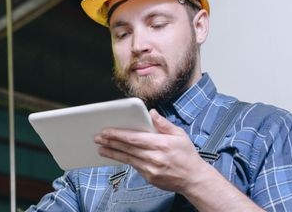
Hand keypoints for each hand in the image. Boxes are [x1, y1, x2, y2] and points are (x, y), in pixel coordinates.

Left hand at [94, 109, 210, 191]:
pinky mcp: (149, 177)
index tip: (106, 131)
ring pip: (127, 159)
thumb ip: (163, 124)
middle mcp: (154, 157)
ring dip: (112, 153)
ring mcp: (151, 169)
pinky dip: (123, 160)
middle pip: (127, 148)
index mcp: (161, 144)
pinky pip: (133, 167)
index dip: (118, 134)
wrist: (194, 179)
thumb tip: (151, 112)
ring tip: (100, 148)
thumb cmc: (187, 155)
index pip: (134, 138)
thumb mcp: (180, 135)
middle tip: (98, 137)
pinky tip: (115, 156)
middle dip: (110, 142)